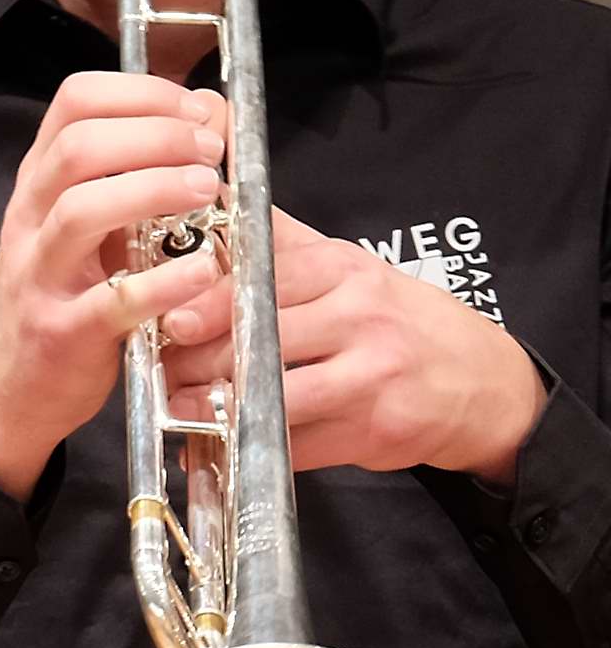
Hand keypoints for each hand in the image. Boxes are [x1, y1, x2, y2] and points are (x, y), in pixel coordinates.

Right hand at [0, 72, 231, 500]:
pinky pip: (112, 300)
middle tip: (211, 152)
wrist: (6, 391)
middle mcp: (30, 220)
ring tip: (208, 192)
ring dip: (155, 189)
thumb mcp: (91, 226)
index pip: (74, 102)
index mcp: (40, 184)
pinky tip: (206, 270)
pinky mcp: (62, 332)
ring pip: (83, 209)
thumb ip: (140, 170)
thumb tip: (210, 112)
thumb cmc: (62, 297)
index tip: (195, 110)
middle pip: (78, 147)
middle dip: (157, 136)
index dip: (142, 93)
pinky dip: (166, 281)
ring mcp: (40, 275)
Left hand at [159, 210, 545, 484]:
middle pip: (258, 338)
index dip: (205, 303)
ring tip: (180, 409)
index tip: (166, 320)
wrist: (486, 384)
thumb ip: (285, 245)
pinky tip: (216, 447)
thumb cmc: (401, 323)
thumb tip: (219, 199)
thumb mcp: (352, 271)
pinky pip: (295, 445)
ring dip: (215, 408)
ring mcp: (372, 376)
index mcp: (346, 272)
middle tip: (162, 371)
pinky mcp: (375, 429)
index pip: (262, 279)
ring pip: (272, 394)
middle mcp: (362, 318)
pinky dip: (247, 448)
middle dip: (197, 360)